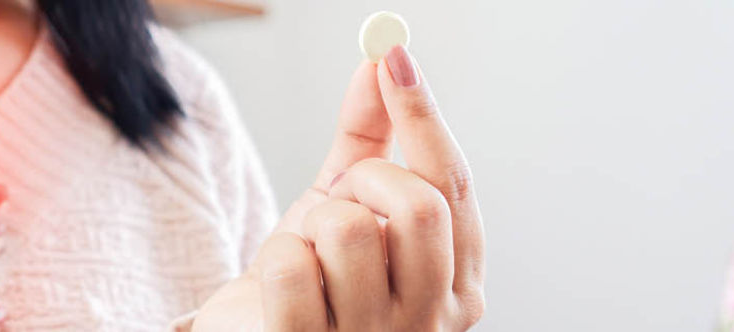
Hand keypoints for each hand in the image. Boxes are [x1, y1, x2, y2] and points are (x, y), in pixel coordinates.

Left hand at [194, 46, 483, 330]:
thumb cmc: (311, 281)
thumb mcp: (344, 205)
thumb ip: (370, 140)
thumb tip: (380, 66)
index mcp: (456, 287)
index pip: (453, 187)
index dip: (423, 116)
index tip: (393, 58)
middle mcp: (428, 322)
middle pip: (419, 207)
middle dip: (365, 180)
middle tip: (339, 198)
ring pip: (348, 231)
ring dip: (313, 227)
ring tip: (310, 257)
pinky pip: (294, 267)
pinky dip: (277, 259)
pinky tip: (280, 287)